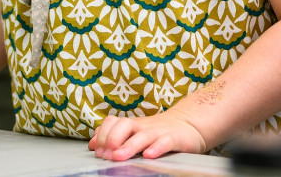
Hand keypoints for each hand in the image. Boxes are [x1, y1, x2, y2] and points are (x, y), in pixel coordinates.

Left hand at [87, 110, 205, 161]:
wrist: (187, 124)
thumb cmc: (156, 131)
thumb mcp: (134, 133)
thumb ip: (114, 137)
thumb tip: (93, 144)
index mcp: (131, 125)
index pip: (112, 122)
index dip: (102, 135)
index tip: (97, 152)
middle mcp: (142, 126)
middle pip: (124, 125)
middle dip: (112, 139)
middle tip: (106, 156)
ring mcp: (158, 131)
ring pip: (142, 135)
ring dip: (129, 146)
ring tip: (119, 156)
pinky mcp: (174, 138)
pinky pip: (165, 141)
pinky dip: (157, 148)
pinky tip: (149, 155)